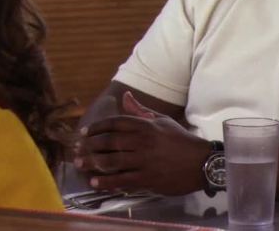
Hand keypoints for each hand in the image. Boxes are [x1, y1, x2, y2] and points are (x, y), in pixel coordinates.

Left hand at [73, 91, 209, 194]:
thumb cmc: (180, 140)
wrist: (201, 162)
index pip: (116, 123)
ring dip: (93, 163)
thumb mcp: (162, 121)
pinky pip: (122, 180)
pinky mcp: (147, 178)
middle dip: (90, 145)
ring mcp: (145, 160)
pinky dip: (106, 182)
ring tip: (80, 165)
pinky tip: (95, 183)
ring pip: (112, 160)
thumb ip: (141, 110)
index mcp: (146, 126)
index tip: (85, 133)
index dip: (98, 127)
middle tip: (77, 149)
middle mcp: (143, 141)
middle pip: (110, 141)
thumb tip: (124, 96)